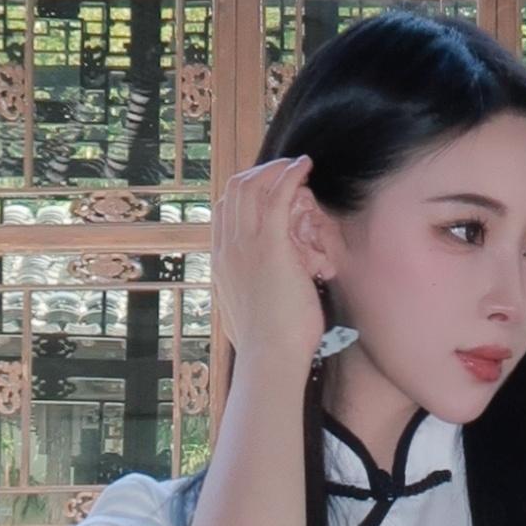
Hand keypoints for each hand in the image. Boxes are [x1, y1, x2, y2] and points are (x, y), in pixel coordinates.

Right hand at [212, 152, 331, 383]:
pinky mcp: (270, 247)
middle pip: (234, 191)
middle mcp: (227, 248)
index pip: (223, 210)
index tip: (269, 189)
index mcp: (221, 262)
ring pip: (252, 187)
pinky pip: (277, 197)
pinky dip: (290, 175)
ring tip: (298, 166)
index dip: (246, 192)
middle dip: (260, 173)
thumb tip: (253, 297)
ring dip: (276, 170)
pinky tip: (304, 166)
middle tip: (285, 170)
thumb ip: (248, 295)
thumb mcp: (248, 313)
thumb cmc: (267, 346)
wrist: (268, 359)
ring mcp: (245, 246)